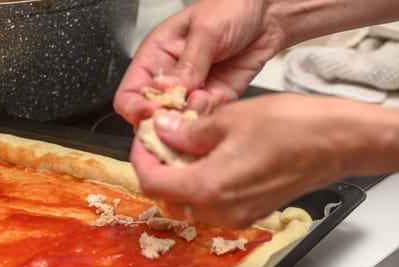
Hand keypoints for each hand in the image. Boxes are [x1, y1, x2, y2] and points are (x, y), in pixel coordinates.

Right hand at [114, 0, 286, 123]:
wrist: (268, 13)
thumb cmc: (232, 7)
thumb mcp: (206, 32)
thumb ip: (187, 65)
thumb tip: (165, 91)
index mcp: (155, 56)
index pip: (129, 94)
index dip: (136, 109)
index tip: (154, 113)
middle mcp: (170, 77)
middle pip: (152, 115)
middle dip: (166, 119)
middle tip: (184, 112)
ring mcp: (191, 91)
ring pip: (179, 122)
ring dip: (192, 118)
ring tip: (207, 97)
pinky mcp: (213, 99)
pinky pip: (205, 120)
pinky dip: (212, 116)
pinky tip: (220, 96)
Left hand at [130, 93, 367, 228]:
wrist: (338, 142)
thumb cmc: (294, 129)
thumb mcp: (230, 119)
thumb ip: (189, 131)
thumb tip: (163, 131)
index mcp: (209, 188)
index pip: (152, 183)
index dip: (141, 159)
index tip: (144, 140)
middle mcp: (220, 210)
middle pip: (169, 194)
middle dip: (160, 165)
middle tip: (164, 137)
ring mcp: (236, 215)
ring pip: (190, 199)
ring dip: (181, 172)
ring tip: (188, 142)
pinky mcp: (250, 211)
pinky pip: (213, 200)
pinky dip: (203, 179)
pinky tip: (211, 154)